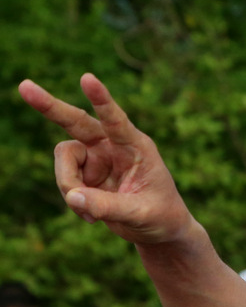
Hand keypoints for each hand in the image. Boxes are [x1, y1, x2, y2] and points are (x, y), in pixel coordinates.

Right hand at [18, 75, 194, 243]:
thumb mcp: (140, 213)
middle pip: (76, 121)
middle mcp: (112, 146)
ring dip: (68, 183)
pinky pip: (65, 180)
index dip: (101, 99)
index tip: (87, 78)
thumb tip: (72, 197)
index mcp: (136, 146)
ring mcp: (95, 158)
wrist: (158, 228)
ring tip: (89, 212)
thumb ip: (108, 206)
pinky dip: (73, 199)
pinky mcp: (84, 173)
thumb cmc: (160, 215)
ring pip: (64, 159)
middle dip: (50, 106)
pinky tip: (91, 216)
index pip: (116, 120)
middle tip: (24, 87)